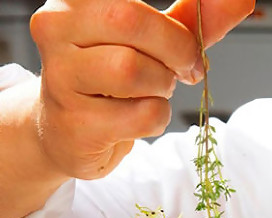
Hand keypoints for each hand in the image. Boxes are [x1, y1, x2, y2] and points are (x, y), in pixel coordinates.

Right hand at [29, 0, 253, 179]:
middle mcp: (57, 28)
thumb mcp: (156, 41)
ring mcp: (60, 77)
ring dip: (161, 86)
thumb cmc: (114, 79)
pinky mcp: (75, 123)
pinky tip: (136, 118)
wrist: (71, 131)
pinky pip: (141, 115)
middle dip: (176, 48)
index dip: (173, 23)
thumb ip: (195, 18)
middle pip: (131, 20)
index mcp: (77, 0)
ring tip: (152, 91)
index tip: (188, 38)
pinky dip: (156, 118)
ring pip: (132, 70)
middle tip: (186, 67)